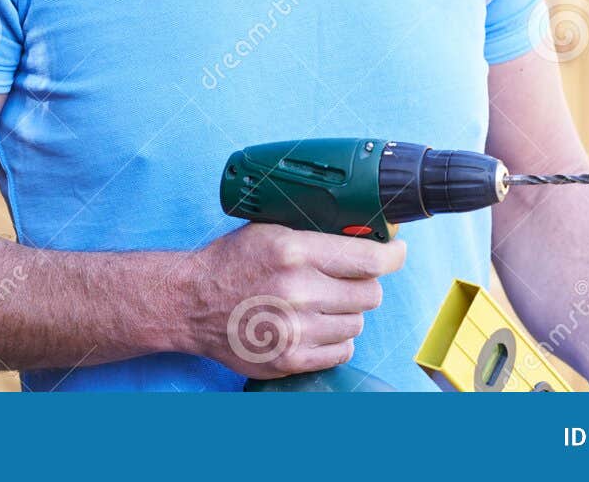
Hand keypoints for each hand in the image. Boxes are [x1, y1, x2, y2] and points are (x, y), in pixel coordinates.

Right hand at [175, 222, 405, 378]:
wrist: (191, 303)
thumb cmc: (231, 263)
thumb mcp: (270, 230)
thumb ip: (316, 235)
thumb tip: (365, 236)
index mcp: (294, 252)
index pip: (368, 260)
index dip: (393, 256)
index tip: (397, 252)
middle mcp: (298, 291)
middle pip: (370, 294)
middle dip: (363, 284)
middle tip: (345, 279)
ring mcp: (295, 330)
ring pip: (358, 323)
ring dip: (347, 313)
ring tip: (322, 304)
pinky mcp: (291, 359)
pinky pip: (342, 350)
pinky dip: (336, 339)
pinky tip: (316, 326)